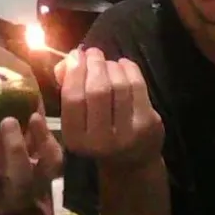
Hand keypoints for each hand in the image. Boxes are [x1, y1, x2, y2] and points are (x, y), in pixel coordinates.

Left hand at [0, 111, 62, 214]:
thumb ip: (26, 137)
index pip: (52, 164)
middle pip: (21, 175)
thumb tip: (28, 94)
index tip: (35, 115)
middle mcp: (18, 193)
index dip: (45, 140)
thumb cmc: (5, 183)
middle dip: (15, 147)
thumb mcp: (20, 164)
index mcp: (36, 180)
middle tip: (6, 119)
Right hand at [55, 47, 163, 169]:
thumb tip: (69, 59)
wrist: (131, 162)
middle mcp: (101, 140)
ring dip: (111, 65)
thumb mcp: (76, 119)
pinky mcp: (148, 123)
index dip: (74, 71)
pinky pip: (137, 85)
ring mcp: (128, 132)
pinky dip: (128, 68)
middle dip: (94, 64)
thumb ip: (67, 89)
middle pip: (97, 89)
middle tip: (92, 52)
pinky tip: (123, 65)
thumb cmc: (97, 134)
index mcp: (76, 140)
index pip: (73, 98)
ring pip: (118, 84)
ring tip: (106, 62)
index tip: (75, 56)